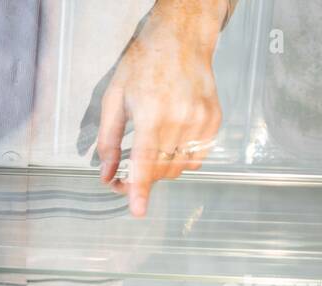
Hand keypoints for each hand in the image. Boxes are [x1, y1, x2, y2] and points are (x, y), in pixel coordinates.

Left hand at [96, 0, 226, 216]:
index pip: (145, 160)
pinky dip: (182, 158)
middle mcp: (180, 118)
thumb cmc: (143, 64)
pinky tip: (171, 139)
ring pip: (180, 167)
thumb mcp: (114, 99)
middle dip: (143, 178)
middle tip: (125, 172)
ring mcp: (201, 120)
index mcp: (151, 112)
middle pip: (161, 170)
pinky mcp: (214, 121)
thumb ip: (109, 141)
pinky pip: (198, 157)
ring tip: (150, 148)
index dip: (140, 189)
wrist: (182, 38)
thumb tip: (106, 174)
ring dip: (162, 169)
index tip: (137, 210)